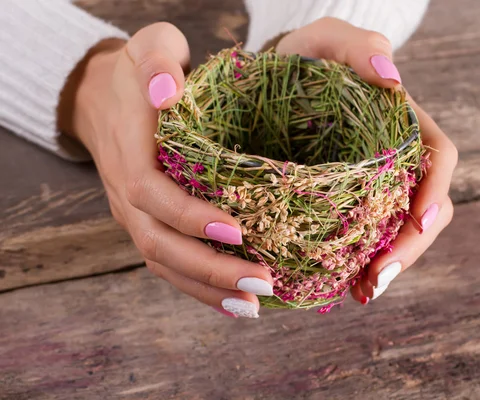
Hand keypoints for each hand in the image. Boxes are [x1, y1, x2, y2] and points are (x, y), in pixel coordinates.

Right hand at [63, 23, 272, 317]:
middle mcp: (125, 192)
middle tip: (261, 281)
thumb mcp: (148, 46)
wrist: (106, 96)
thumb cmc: (140, 71)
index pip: (151, 193)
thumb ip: (157, 60)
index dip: (189, 216)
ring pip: (163, 263)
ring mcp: (134, 214)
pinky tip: (232, 302)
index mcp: (128, 150)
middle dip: (209, 268)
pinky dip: (197, 287)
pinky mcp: (147, 224)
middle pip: (159, 243)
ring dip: (206, 288)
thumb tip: (167, 90)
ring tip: (252, 304)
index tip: (238, 231)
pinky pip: (167, 264)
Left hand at [277, 18, 457, 302]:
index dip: (436, 191)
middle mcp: (396, 158)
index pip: (437, 157)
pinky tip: (348, 288)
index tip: (416, 223)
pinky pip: (367, 239)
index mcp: (402, 123)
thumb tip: (393, 79)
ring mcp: (375, 184)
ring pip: (400, 231)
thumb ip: (358, 45)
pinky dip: (363, 266)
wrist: (270, 84)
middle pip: (426, 207)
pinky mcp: (349, 204)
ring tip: (364, 292)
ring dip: (391, 266)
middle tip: (379, 280)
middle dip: (410, 248)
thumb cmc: (302, 59)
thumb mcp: (325, 40)